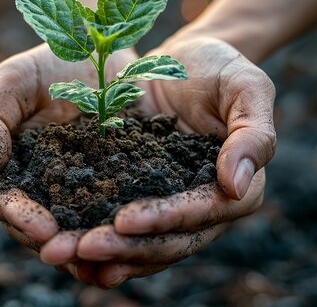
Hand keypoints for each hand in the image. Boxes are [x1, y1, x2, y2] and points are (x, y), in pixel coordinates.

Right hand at [0, 44, 136, 246]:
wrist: (108, 48)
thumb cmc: (54, 60)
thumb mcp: (15, 79)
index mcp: (9, 163)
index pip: (2, 199)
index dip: (19, 217)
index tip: (43, 229)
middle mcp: (38, 183)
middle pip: (33, 226)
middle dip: (52, 243)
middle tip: (73, 256)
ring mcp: (75, 188)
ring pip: (71, 230)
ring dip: (82, 251)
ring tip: (99, 265)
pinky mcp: (112, 186)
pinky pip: (110, 217)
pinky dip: (115, 236)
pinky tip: (129, 249)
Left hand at [40, 35, 275, 286]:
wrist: (180, 62)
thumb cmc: (218, 68)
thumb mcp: (246, 86)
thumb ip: (253, 133)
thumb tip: (236, 186)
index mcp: (238, 190)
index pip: (202, 214)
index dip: (164, 220)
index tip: (124, 220)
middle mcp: (203, 209)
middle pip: (168, 241)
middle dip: (126, 247)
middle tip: (82, 248)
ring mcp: (169, 209)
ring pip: (142, 245)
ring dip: (105, 254)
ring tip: (64, 255)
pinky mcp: (138, 199)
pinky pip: (120, 228)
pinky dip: (97, 240)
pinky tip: (65, 247)